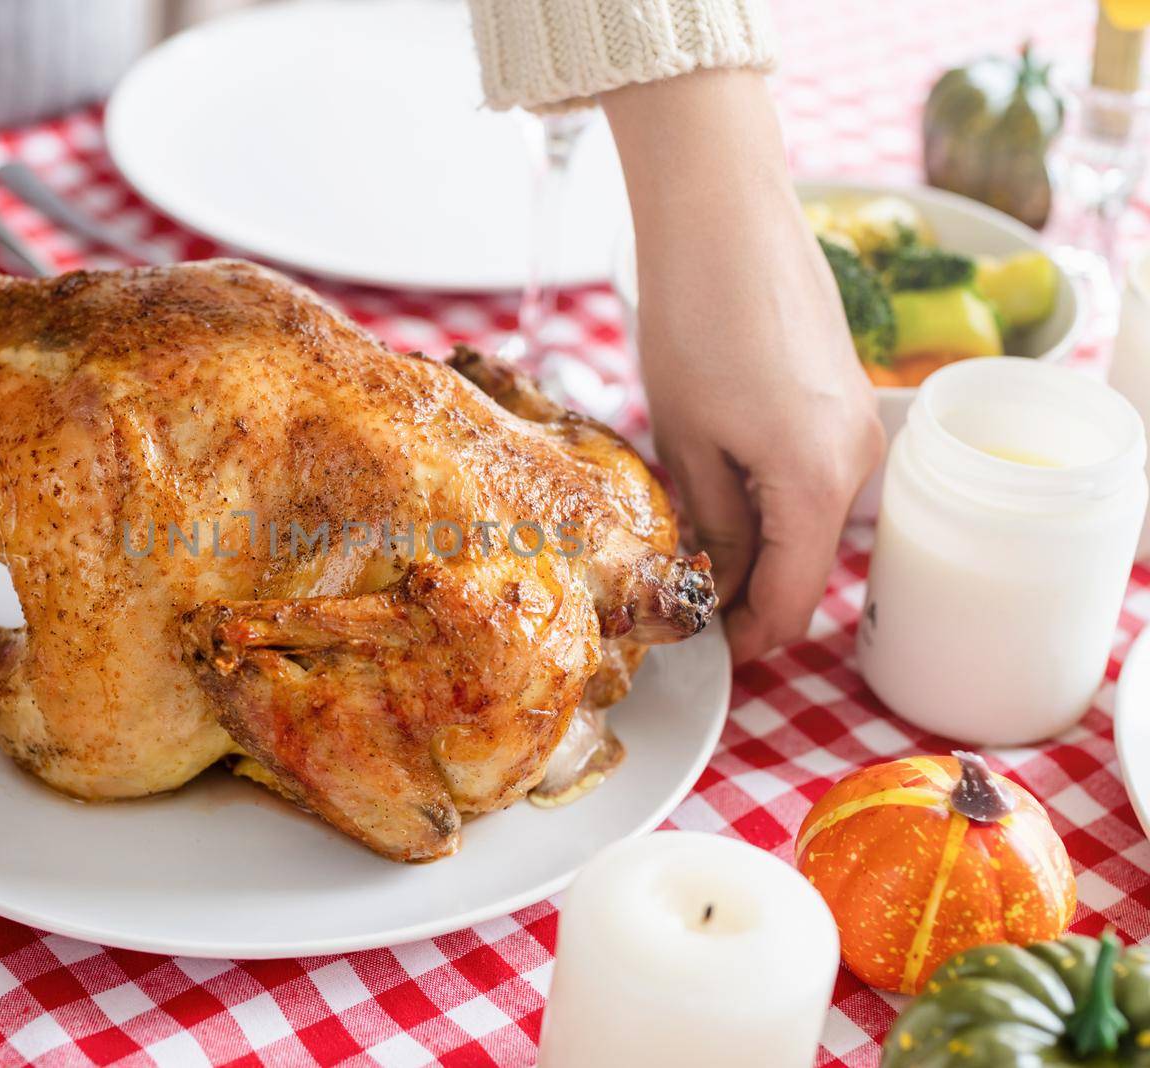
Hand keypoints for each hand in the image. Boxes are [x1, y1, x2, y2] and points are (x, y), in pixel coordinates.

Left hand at [602, 71, 883, 662]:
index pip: (789, 600)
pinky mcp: (844, 399)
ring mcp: (858, 428)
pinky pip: (812, 475)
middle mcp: (857, 463)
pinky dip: (770, 498)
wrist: (723, 212)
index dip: (746, 638)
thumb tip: (718, 582)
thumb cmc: (695, 317)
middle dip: (747, 591)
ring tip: (686, 542)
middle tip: (678, 599)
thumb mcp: (686, 437)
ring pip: (807, 520)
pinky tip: (715, 486)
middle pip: (805, 563)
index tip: (699, 650)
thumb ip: (712, 522)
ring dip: (756, 543)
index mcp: (818, 484)